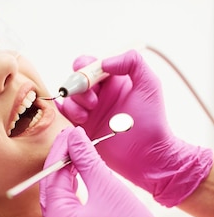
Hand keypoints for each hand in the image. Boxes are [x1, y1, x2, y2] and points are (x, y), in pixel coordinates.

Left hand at [39, 126, 213, 216]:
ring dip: (68, 177)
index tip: (70, 132)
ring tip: (79, 154)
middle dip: (61, 162)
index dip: (61, 151)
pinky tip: (83, 180)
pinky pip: (69, 212)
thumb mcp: (107, 188)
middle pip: (51, 188)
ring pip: (60, 200)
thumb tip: (74, 137)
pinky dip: (75, 193)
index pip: (51, 176)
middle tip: (73, 140)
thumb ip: (87, 160)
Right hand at [58, 50, 212, 205]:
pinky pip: (64, 116)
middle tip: (92, 102)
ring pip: (68, 98)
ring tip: (87, 116)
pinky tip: (78, 121)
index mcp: (113, 80)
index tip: (93, 81)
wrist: (146, 155)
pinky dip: (65, 115)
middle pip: (75, 80)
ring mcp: (88, 111)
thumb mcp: (149, 85)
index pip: (90, 64)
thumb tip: (105, 62)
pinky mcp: (81, 128)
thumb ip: (132, 63)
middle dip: (78, 87)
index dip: (85, 68)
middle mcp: (98, 94)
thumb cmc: (152, 121)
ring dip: (74, 104)